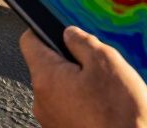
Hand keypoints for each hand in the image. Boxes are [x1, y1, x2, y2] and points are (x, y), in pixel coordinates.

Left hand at [19, 26, 146, 127]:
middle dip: (70, 59)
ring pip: (61, 87)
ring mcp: (51, 118)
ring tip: (105, 88)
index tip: (59, 27)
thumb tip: (70, 33)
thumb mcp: (106, 62)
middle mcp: (41, 99)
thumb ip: (83, 41)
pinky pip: (69, 106)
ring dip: (79, 82)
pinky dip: (83, 101)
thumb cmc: (117, 113)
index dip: (44, 28)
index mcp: (46, 76)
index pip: (29, 40)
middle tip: (97, 62)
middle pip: (48, 65)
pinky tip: (104, 105)